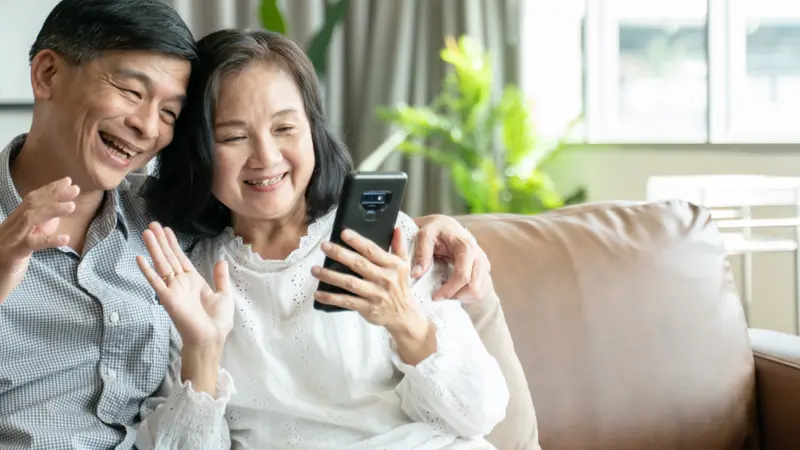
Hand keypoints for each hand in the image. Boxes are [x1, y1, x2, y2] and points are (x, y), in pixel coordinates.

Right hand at [0, 177, 77, 303]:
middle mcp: (10, 228)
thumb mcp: (27, 243)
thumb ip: (39, 229)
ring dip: (52, 210)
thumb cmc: (9, 263)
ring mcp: (9, 241)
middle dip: (54, 195)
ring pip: (29, 219)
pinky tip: (65, 239)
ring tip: (72, 206)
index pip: (31, 201)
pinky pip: (30, 245)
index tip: (68, 181)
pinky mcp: (12, 255)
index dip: (49, 190)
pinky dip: (49, 240)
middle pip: (31, 205)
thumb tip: (55, 216)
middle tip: (74, 189)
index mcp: (14, 223)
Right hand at [135, 223, 232, 349]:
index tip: (166, 230)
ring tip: (146, 232)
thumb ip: (221, 278)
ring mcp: (173, 290)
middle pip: (169, 257)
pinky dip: (147, 271)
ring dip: (154, 248)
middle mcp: (181, 283)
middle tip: (152, 224)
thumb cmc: (218, 321)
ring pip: (161, 264)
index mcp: (194, 281)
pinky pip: (156, 282)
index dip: (173, 244)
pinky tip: (139, 258)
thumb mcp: (224, 295)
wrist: (211, 338)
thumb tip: (221, 261)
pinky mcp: (168, 299)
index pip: (181, 258)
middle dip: (161, 241)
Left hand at [311, 228, 425, 333]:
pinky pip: (346, 301)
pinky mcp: (367, 308)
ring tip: (314, 269)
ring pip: (349, 283)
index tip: (343, 233)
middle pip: (358, 264)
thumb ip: (399, 246)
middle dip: (340, 254)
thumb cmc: (400, 287)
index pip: (372, 250)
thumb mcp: (404, 265)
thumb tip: (396, 229)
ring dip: (330, 276)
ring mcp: (375, 294)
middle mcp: (384, 279)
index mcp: (393, 266)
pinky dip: (331, 298)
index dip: (357, 241)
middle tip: (324, 246)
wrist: (405, 315)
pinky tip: (318, 294)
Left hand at [412, 214, 490, 300]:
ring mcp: (484, 264)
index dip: (449, 289)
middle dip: (455, 295)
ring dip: (461, 296)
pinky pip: (479, 290)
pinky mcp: (484, 271)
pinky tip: (453, 289)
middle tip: (438, 296)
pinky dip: (466, 294)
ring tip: (445, 292)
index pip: (463, 275)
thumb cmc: (436, 229)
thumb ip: (422, 253)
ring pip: (478, 291)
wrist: (448, 225)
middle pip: (474, 287)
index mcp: (466, 247)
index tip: (435, 296)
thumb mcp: (425, 234)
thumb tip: (416, 274)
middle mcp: (479, 256)